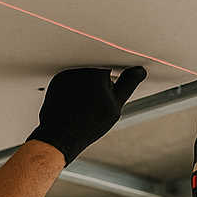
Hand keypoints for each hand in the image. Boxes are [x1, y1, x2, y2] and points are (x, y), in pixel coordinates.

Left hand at [27, 66, 145, 163]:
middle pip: (97, 67)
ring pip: (84, 73)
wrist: (63, 133)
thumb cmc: (90, 122)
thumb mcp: (115, 105)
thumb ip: (128, 84)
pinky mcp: (57, 79)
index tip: (115, 87)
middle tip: (99, 100)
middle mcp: (81, 67)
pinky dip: (75, 88)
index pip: (112, 62)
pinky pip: (71, 79)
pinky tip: (76, 103)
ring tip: (86, 103)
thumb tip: (139, 70)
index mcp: (98, 70)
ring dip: (87, 83)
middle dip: (101, 80)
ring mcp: (67, 72)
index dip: (116, 74)